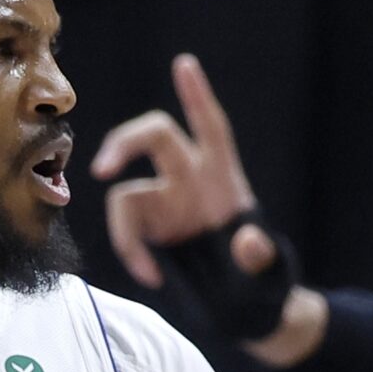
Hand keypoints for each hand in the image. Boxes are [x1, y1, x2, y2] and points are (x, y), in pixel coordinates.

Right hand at [92, 53, 263, 288]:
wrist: (245, 307)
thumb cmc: (262, 284)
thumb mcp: (270, 275)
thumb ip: (262, 257)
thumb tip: (248, 242)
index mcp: (224, 177)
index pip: (211, 127)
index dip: (197, 97)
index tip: (185, 64)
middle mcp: (191, 179)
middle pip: (154, 138)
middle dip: (125, 143)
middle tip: (102, 169)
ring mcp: (166, 201)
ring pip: (127, 194)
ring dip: (125, 233)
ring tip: (148, 272)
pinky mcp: (151, 226)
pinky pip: (125, 228)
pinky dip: (130, 253)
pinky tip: (151, 277)